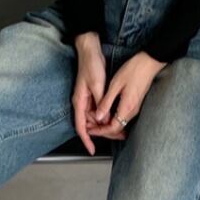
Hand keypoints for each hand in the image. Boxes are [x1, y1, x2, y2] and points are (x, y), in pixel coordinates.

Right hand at [71, 32, 117, 155]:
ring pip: (96, 118)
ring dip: (106, 123)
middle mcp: (82, 103)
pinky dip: (106, 115)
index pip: (81, 126)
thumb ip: (100, 103)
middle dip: (101, 132)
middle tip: (117, 136)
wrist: (90, 50)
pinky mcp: (93, 95)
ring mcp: (87, 99)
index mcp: (79, 102)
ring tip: (120, 128)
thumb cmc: (91, 65)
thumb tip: (103, 118)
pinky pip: (99, 110)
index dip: (86, 140)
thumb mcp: (97, 85)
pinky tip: (115, 116)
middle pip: (90, 124)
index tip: (92, 149)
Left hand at [88, 51, 167, 138]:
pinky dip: (114, 120)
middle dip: (103, 131)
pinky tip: (106, 116)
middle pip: (117, 129)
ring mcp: (135, 108)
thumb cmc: (132, 71)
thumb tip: (98, 116)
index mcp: (127, 107)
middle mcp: (132, 111)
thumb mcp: (115, 85)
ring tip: (95, 123)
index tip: (90, 130)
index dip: (101, 131)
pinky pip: (124, 118)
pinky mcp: (136, 104)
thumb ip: (106, 102)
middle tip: (90, 128)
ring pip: (120, 124)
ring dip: (108, 126)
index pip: (113, 128)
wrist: (149, 63)